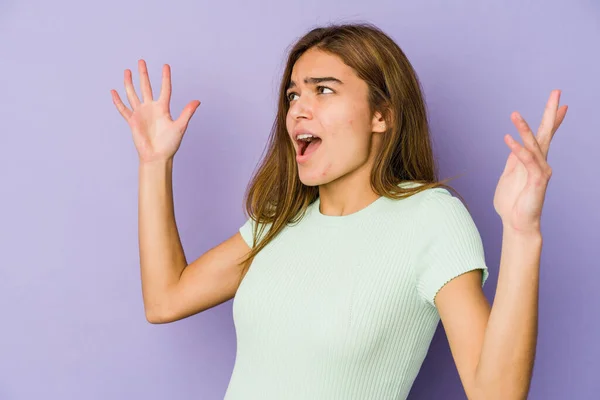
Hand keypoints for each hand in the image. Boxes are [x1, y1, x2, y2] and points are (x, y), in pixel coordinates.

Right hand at [111, 59, 200, 163]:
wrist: (157, 156)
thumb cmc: (170, 144)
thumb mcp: (180, 126)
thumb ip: (187, 113)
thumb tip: (198, 101)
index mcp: (163, 108)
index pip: (165, 89)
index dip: (165, 77)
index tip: (165, 65)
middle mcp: (151, 108)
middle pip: (146, 87)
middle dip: (144, 74)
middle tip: (141, 61)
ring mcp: (141, 114)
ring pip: (133, 94)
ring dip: (130, 83)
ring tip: (127, 71)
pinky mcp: (132, 121)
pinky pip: (123, 109)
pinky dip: (118, 101)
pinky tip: (113, 92)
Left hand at [493, 90, 567, 233]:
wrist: (516, 223)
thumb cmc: (512, 202)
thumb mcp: (509, 175)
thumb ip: (513, 160)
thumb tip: (514, 144)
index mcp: (532, 160)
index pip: (543, 135)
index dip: (551, 119)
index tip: (560, 102)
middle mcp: (540, 162)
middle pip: (546, 133)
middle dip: (550, 113)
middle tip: (557, 92)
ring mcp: (540, 170)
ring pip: (534, 144)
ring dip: (523, 129)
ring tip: (514, 114)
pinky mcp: (536, 180)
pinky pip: (525, 160)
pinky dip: (517, 149)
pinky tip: (508, 138)